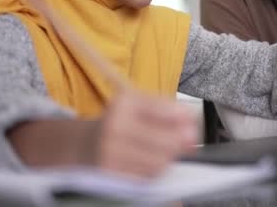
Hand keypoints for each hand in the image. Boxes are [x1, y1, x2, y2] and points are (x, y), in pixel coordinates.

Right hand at [7, 92, 196, 177]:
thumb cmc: (120, 123)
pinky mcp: (110, 171)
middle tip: (182, 143)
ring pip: (159, 161)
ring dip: (167, 159)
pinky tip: (146, 162)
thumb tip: (192, 126)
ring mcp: (111, 150)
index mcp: (125, 101)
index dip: (186, 122)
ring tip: (159, 151)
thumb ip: (168, 111)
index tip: (191, 126)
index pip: (169, 112)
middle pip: (168, 140)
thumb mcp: (139, 107)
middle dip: (179, 144)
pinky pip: (146, 175)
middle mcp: (115, 124)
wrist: (84, 145)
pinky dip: (153, 171)